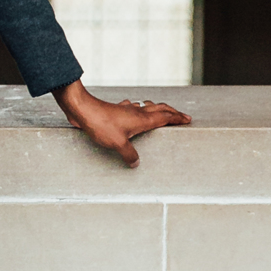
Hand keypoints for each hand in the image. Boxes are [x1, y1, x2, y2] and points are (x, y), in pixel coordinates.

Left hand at [52, 79, 190, 166]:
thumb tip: (136, 163)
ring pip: (146, 107)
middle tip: (182, 115)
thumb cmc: (100, 124)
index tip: (188, 119)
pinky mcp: (115, 110)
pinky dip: (138, 109)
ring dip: (157, 109)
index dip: (177, 118)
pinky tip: (134, 109)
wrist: (82, 108)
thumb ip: (129, 154)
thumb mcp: (117, 143)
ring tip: (162, 112)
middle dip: (172, 112)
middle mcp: (136, 112)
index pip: (165, 117)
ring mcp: (126, 110)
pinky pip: (132, 108)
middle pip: (159, 109)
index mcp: (141, 119)